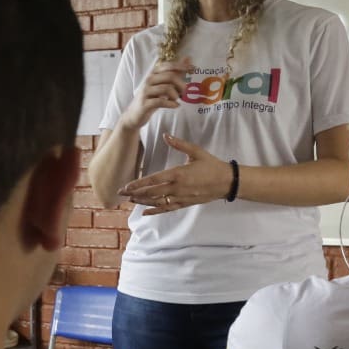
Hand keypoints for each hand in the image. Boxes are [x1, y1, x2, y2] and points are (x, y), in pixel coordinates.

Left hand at [118, 134, 233, 213]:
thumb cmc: (211, 165)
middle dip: (135, 193)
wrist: (227, 181)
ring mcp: (181, 197)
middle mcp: (177, 188)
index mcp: (178, 174)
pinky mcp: (184, 203)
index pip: (153, 180)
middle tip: (121, 193)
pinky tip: (144, 212)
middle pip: (151, 192)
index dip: (138, 184)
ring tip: (130, 200)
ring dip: (142, 202)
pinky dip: (155, 211)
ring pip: (157, 202)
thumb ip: (179, 144)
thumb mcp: (196, 152)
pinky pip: (167, 209)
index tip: (126, 185)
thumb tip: (165, 135)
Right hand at [120, 56, 192, 128]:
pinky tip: (176, 106)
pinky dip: (171, 104)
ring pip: (167, 88)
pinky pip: (161, 101)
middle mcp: (149, 80)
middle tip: (184, 92)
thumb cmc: (151, 98)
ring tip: (176, 100)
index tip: (192, 69)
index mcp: (153, 73)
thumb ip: (174, 72)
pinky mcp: (145, 103)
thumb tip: (188, 58)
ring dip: (176, 95)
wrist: (135, 115)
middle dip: (181, 84)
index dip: (181, 66)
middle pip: (170, 76)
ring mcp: (146, 91)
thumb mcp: (162, 84)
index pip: (168, 66)